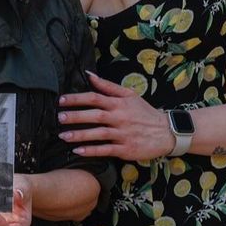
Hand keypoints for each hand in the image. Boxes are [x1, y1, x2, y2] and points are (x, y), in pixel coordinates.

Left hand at [57, 72, 175, 159]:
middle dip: (75, 116)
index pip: (95, 97)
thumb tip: (88, 75)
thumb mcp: (129, 95)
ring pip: (98, 134)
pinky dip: (91, 151)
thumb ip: (107, 86)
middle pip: (95, 115)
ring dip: (80, 135)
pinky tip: (78, 151)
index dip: (77, 99)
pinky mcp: (126, 149)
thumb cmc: (145, 112)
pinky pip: (106, 150)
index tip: (61, 100)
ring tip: (63, 136)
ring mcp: (123, 134)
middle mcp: (120, 118)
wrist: (166, 132)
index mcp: (119, 103)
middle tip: (59, 118)